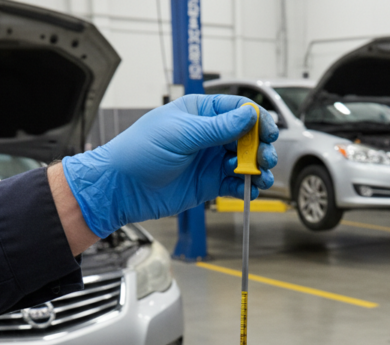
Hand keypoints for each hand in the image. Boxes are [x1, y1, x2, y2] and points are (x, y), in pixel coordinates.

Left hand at [62, 95, 278, 236]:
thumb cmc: (140, 152)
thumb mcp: (181, 135)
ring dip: (257, 168)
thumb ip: (217, 128)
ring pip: (244, 161)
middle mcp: (208, 135)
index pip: (238, 110)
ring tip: (261, 176)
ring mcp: (209, 160)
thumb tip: (247, 117)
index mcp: (200, 113)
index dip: (257, 120)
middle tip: (265, 157)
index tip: (267, 132)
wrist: (122, 187)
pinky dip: (246, 187)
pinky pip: (234, 184)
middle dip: (260, 146)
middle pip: (247, 137)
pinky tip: (250, 190)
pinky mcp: (209, 184)